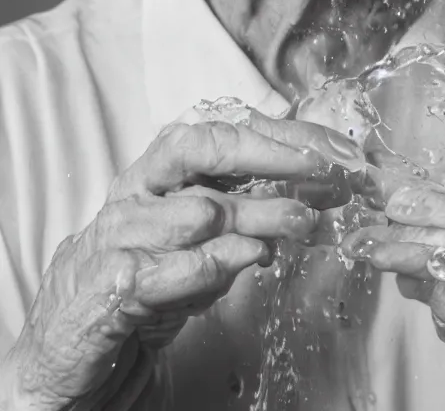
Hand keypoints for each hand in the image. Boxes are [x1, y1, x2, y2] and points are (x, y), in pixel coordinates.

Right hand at [1, 111, 360, 410]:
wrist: (70, 351)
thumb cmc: (142, 286)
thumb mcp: (198, 243)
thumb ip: (242, 215)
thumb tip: (310, 198)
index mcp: (157, 172)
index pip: (222, 132)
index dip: (282, 138)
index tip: (335, 153)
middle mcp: (136, 191)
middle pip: (204, 148)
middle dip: (273, 154)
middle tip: (325, 173)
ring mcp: (120, 234)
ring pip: (200, 208)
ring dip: (262, 214)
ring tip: (304, 223)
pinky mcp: (110, 287)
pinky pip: (170, 267)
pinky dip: (216, 262)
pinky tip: (251, 259)